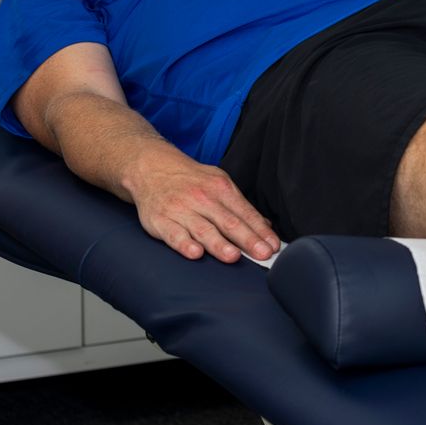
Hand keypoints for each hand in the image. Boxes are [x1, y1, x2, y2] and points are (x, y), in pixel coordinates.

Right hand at [125, 150, 279, 263]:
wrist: (152, 168)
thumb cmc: (191, 180)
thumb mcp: (218, 183)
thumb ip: (239, 206)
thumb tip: (264, 226)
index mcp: (220, 188)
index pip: (245, 212)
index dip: (260, 231)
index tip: (273, 246)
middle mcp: (202, 198)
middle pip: (228, 222)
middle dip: (248, 239)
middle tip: (263, 254)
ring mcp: (181, 209)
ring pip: (203, 230)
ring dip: (219, 244)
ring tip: (234, 257)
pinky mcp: (161, 221)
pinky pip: (174, 235)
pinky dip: (184, 244)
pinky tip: (195, 253)